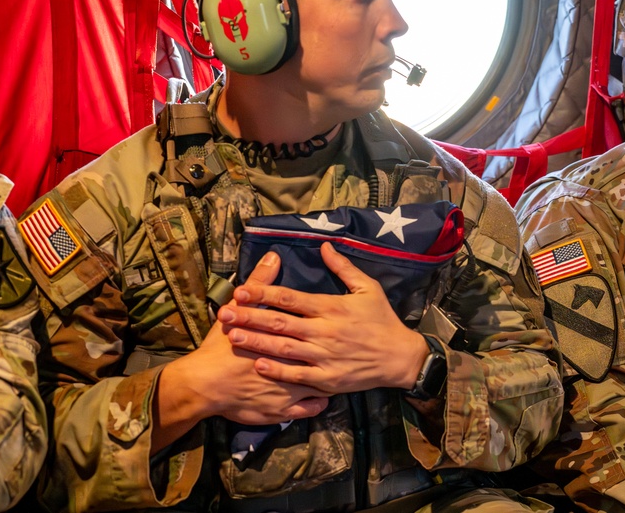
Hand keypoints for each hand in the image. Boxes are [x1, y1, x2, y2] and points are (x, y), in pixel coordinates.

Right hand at [152, 254, 328, 451]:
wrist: (204, 386)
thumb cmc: (220, 348)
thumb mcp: (238, 309)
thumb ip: (259, 282)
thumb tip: (275, 256)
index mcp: (287, 337)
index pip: (315, 328)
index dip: (331, 323)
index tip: (340, 321)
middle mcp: (295, 364)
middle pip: (322, 355)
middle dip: (335, 351)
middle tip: (347, 345)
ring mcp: (291, 390)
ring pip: (321, 383)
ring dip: (330, 377)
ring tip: (337, 370)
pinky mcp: (284, 411)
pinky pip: (309, 408)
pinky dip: (318, 402)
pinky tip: (323, 397)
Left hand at [218, 244, 428, 394]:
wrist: (400, 357)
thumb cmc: (383, 319)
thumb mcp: (368, 287)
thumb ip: (343, 268)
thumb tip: (323, 246)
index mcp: (331, 307)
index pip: (291, 298)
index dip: (264, 293)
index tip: (241, 290)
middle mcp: (325, 331)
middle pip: (280, 322)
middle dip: (250, 317)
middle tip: (224, 314)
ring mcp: (325, 356)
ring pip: (284, 348)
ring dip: (257, 342)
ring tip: (232, 337)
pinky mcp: (328, 379)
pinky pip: (298, 375)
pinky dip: (278, 371)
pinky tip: (258, 365)